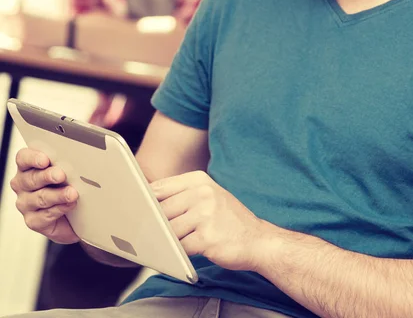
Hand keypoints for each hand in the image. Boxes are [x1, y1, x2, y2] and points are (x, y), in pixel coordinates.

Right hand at [10, 148, 79, 243]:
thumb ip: (68, 157)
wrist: (75, 213)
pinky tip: (70, 205)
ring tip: (73, 193)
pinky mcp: (33, 220)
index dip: (33, 158)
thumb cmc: (69, 183)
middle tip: (61, 175)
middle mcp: (23, 183)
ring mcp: (26, 203)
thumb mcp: (69, 167)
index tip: (45, 159)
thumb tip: (82, 147)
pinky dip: (60, 209)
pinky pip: (44, 215)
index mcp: (28, 166)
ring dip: (58, 195)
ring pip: (40, 198)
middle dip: (48, 176)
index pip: (23, 158)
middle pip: (31, 178)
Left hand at [151, 170, 266, 270]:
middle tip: (150, 233)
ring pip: (169, 230)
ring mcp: (206, 214)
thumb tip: (145, 201)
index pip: (160, 188)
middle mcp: (203, 193)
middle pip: (161, 210)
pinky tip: (184, 252)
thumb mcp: (208, 196)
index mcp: (199, 180)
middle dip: (155, 225)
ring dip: (167, 241)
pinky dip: (177, 253)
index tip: (134, 210)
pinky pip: (180, 247)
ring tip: (172, 243)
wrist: (258, 239)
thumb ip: (180, 195)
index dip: (145, 201)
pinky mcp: (207, 237)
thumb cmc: (227, 219)